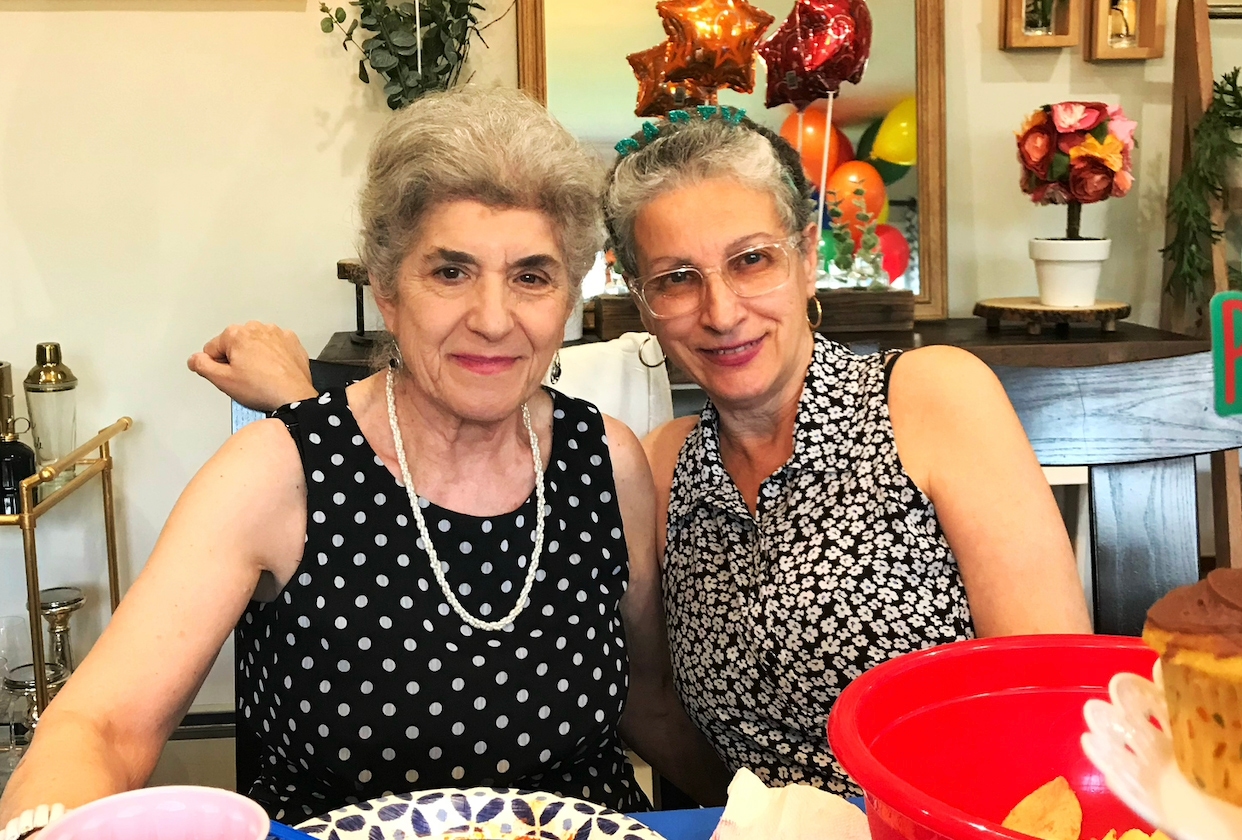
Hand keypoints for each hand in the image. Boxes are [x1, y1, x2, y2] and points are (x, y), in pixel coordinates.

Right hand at [188, 322, 316, 412]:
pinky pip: (275, 347)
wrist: (294, 396)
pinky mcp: (291, 341)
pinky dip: (273, 356)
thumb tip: (194, 359)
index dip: (218, 366)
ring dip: (255, 356)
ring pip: (255, 345)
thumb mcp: (223, 381)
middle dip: (237, 359)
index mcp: (235, 334)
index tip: (230, 376)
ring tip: (262, 375)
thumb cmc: (262, 388)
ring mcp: (276, 333)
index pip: (212, 349)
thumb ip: (202, 366)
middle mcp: (256, 328)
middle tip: (246, 378)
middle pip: (234, 345)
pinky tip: (274, 371)